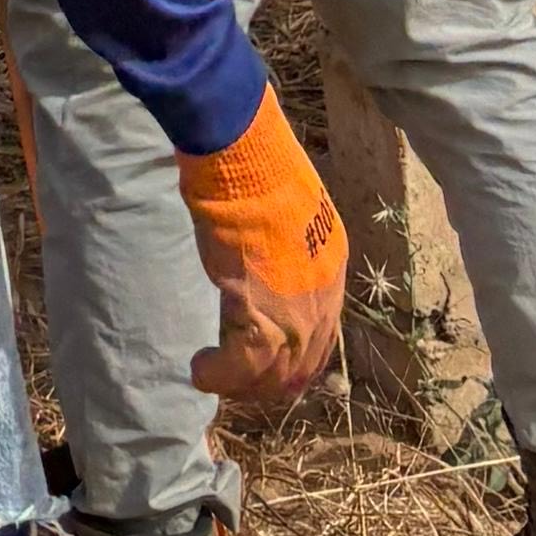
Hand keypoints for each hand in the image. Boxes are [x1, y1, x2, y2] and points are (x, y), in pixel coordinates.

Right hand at [174, 81, 345, 411]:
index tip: (268, 360)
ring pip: (275, 373)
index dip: (296, 353)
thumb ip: (284, 234)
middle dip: (271, 380)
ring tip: (213, 377)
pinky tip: (201, 371)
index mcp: (333, 264)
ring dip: (242, 384)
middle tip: (238, 381)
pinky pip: (242, 365)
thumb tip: (261, 244)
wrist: (243, 152)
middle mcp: (324, 296)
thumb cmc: (256, 159)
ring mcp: (298, 310)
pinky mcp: (262, 315)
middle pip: (304, 362)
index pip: (323, 330)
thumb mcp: (289, 203)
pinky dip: (221, 376)